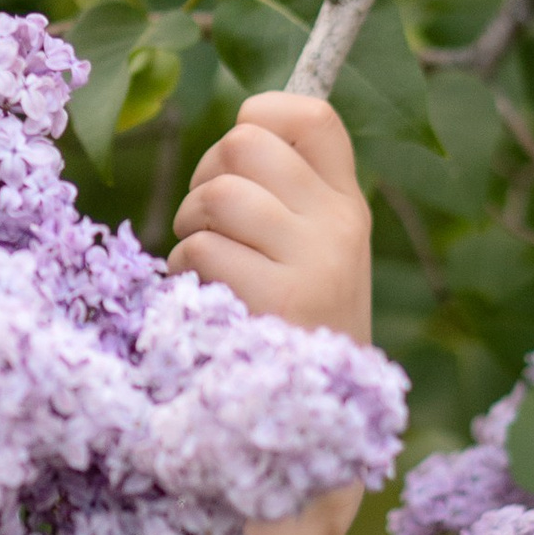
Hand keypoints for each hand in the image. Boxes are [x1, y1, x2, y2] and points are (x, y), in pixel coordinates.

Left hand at [171, 89, 370, 339]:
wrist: (318, 420)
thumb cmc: (293, 326)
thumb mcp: (311, 255)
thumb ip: (283, 198)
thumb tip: (235, 138)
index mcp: (347, 205)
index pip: (313, 116)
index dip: (261, 114)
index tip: (239, 156)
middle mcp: (339, 224)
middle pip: (246, 143)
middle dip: (205, 174)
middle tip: (207, 220)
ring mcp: (315, 261)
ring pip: (219, 194)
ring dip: (190, 226)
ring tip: (204, 263)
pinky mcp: (281, 299)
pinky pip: (202, 250)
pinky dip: (186, 271)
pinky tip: (209, 300)